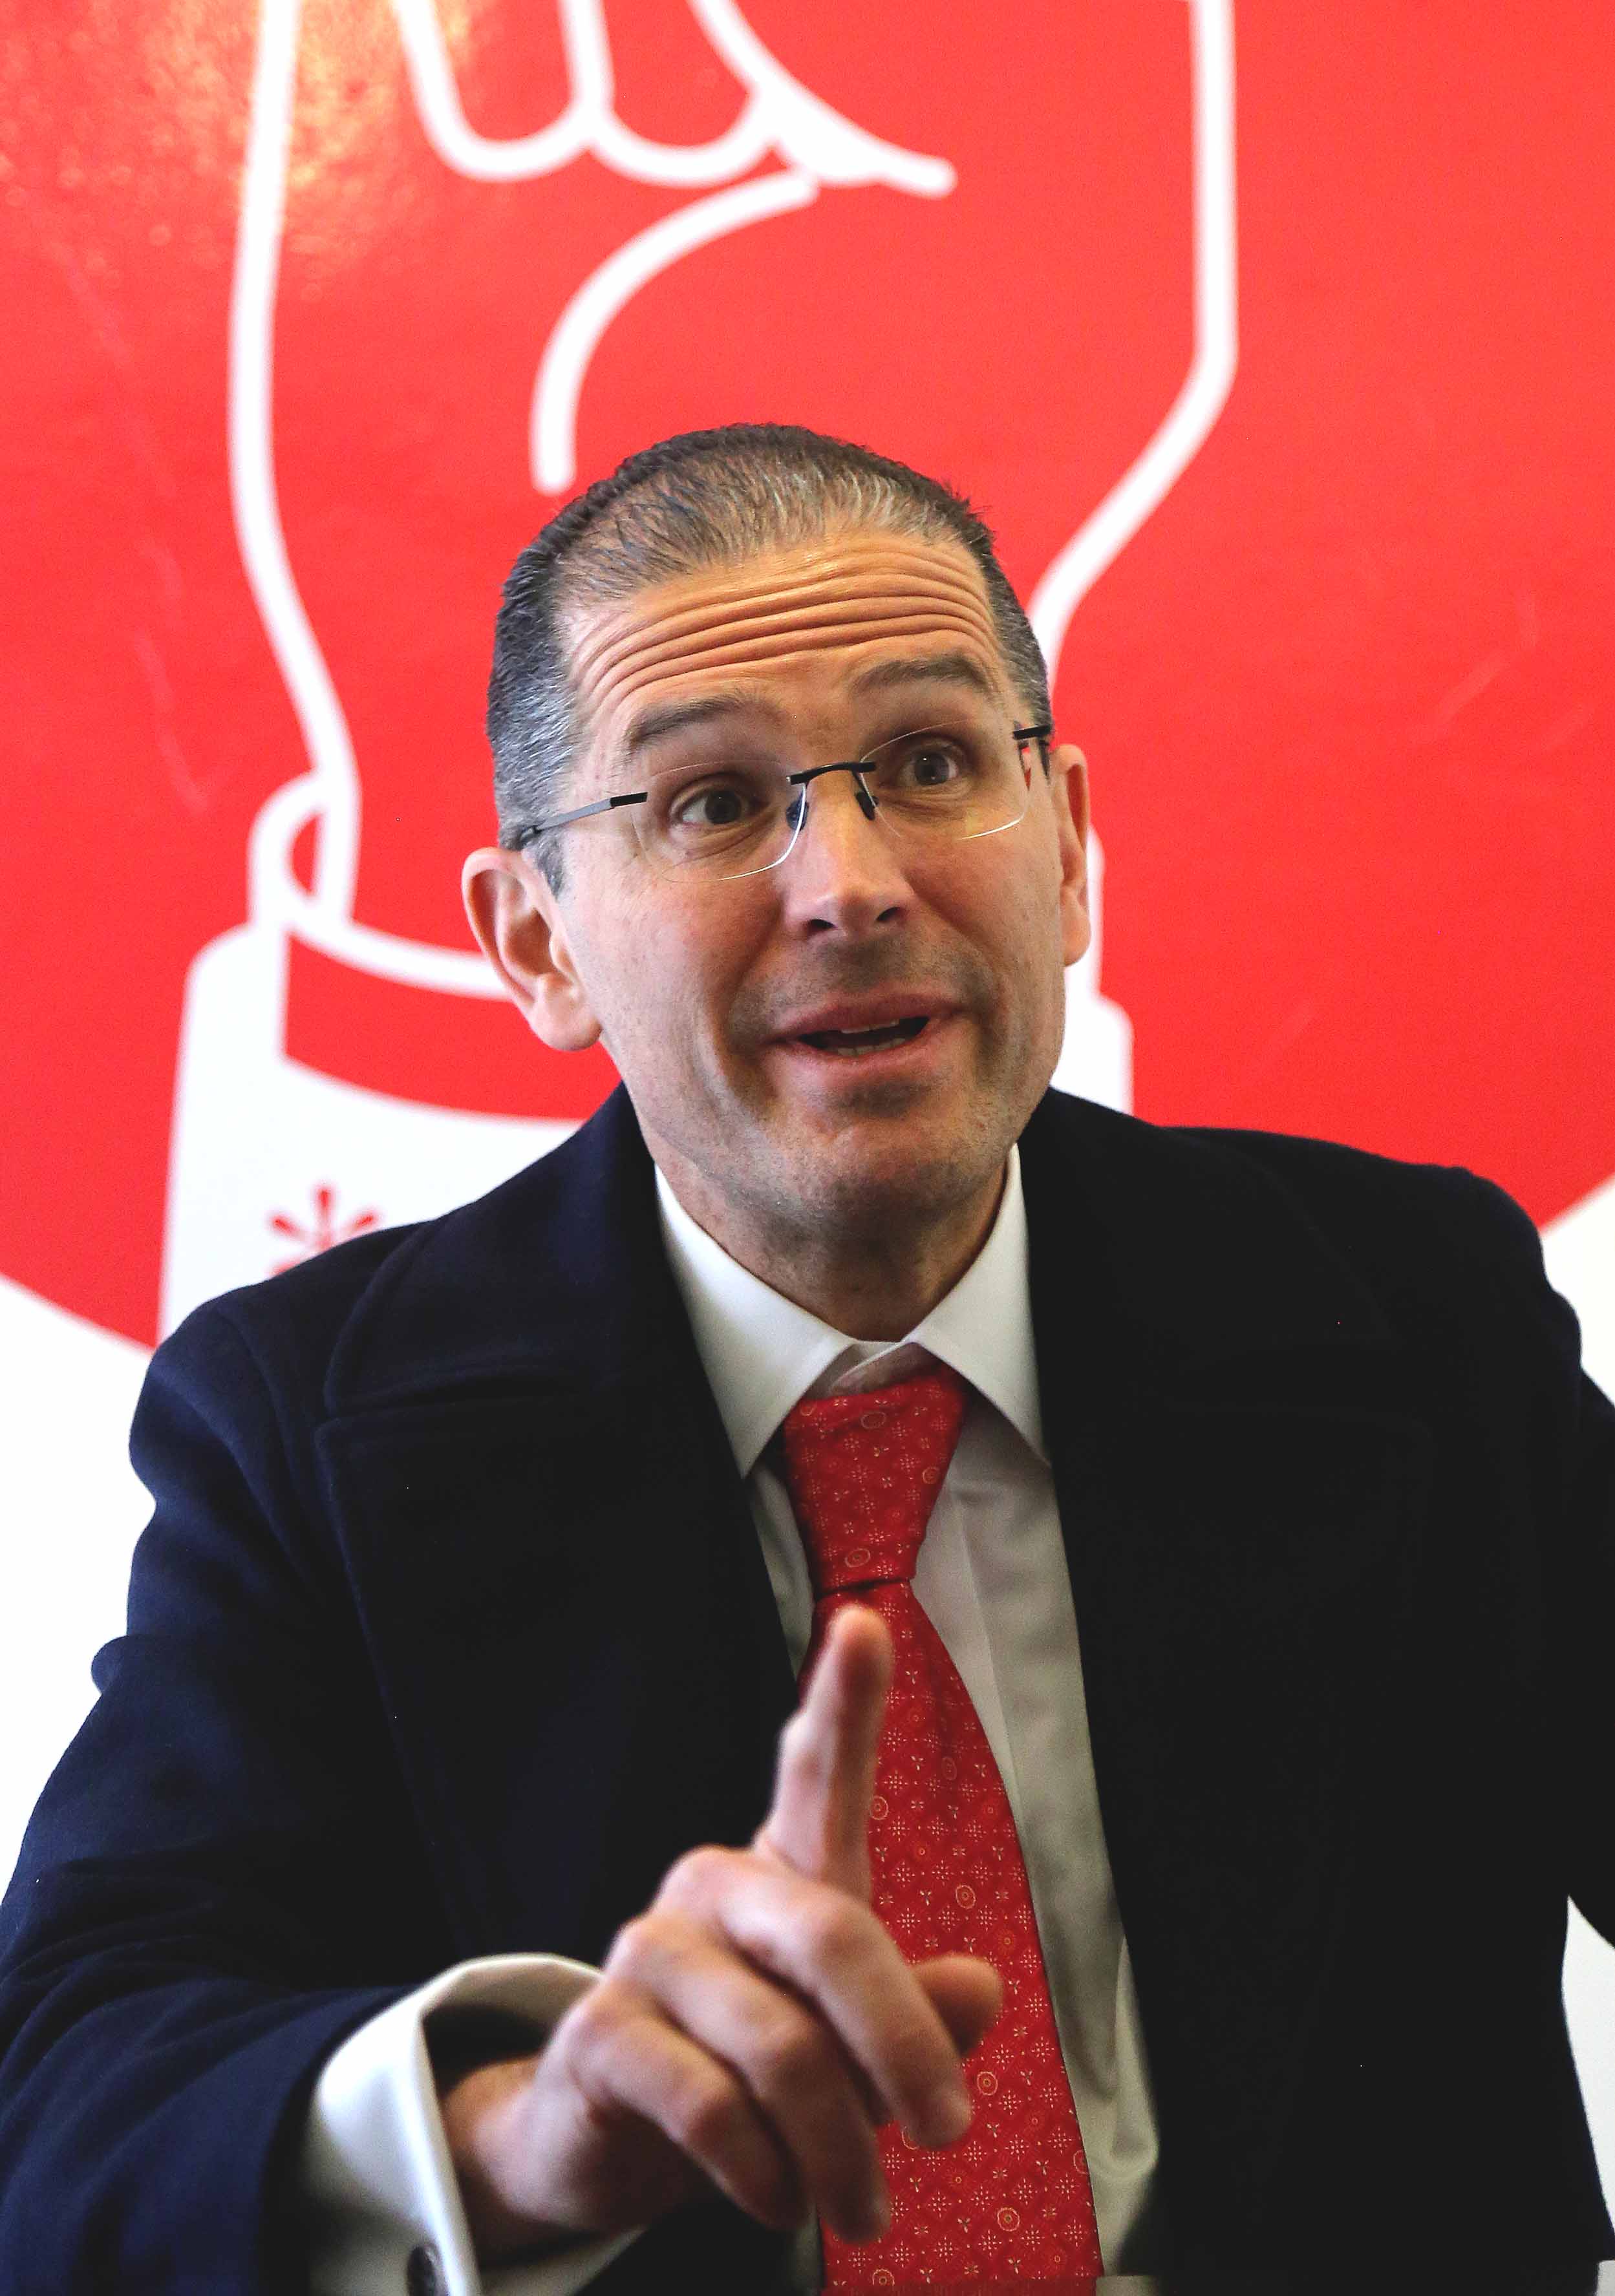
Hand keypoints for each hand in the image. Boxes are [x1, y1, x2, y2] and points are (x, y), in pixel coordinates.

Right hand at [438, 1606, 1002, 2260]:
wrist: (608, 2144)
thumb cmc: (754, 2075)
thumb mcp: (850, 2049)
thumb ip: (915, 2014)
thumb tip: (982, 1992)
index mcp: (782, 1874)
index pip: (817, 1773)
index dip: (844, 1700)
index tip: (865, 1623)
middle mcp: (713, 1887)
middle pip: (833, 1935)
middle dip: (904, 2044)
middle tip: (948, 2132)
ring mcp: (648, 1951)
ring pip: (780, 2047)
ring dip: (838, 2147)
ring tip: (861, 2210)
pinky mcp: (600, 2029)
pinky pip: (709, 2106)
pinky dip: (761, 2173)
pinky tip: (775, 2202)